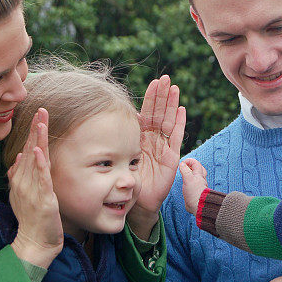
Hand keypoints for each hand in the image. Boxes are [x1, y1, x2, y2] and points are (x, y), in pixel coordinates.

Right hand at [8, 108, 63, 267]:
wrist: (33, 242)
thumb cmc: (31, 219)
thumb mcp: (22, 195)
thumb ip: (20, 176)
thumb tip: (19, 157)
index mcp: (20, 179)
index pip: (27, 151)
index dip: (32, 133)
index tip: (38, 116)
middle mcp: (24, 181)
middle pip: (30, 150)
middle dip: (35, 130)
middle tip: (41, 110)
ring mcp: (31, 189)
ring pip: (35, 160)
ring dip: (38, 140)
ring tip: (40, 122)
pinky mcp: (42, 199)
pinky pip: (41, 178)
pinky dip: (39, 164)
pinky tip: (38, 150)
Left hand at [128, 74, 185, 238]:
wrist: (134, 202)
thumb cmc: (123, 179)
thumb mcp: (115, 155)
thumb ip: (114, 140)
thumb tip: (99, 120)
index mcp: (139, 137)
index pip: (146, 113)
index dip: (151, 98)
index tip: (154, 82)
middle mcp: (152, 139)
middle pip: (159, 113)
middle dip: (163, 96)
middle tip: (166, 79)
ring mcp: (162, 147)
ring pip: (168, 122)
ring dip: (172, 105)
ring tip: (175, 89)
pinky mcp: (170, 158)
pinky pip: (176, 139)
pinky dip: (179, 124)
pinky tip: (182, 110)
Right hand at [179, 158, 207, 215]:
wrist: (198, 206)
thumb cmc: (194, 192)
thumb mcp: (188, 178)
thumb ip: (184, 170)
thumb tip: (182, 164)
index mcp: (199, 175)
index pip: (196, 163)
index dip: (189, 161)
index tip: (182, 163)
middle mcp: (200, 180)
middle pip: (199, 170)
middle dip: (193, 166)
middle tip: (185, 166)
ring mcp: (198, 187)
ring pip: (196, 178)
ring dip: (191, 175)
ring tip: (184, 175)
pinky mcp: (195, 193)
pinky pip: (194, 185)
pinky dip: (190, 183)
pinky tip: (185, 185)